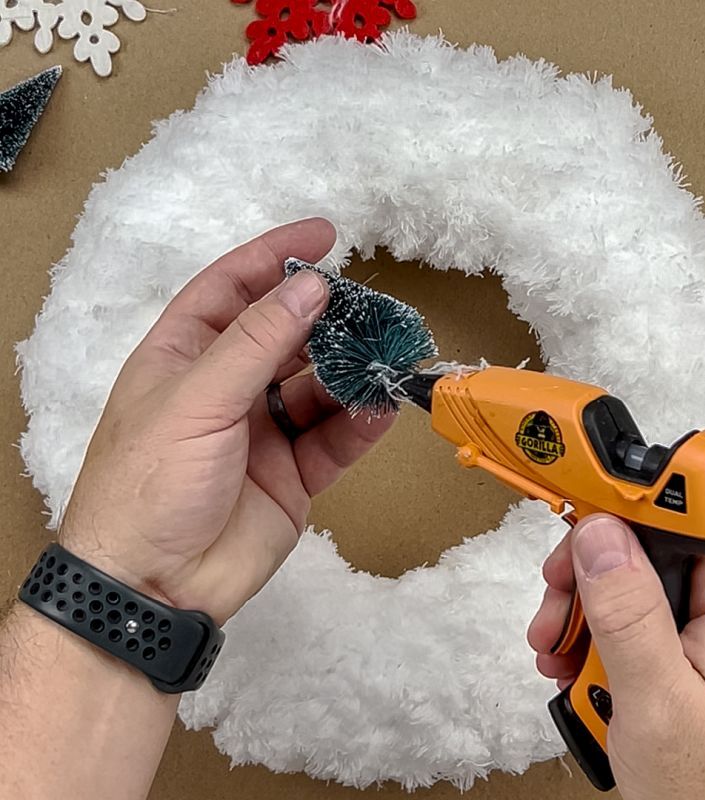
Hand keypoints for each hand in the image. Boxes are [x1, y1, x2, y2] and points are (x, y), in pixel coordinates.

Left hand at [60, 218, 393, 624]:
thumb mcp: (197, 399)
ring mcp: (262, 432)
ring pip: (318, 389)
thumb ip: (257, 342)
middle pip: (286, 337)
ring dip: (353, 374)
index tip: (325, 235)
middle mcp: (225, 387)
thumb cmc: (151, 482)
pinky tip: (381, 410)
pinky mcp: (292, 475)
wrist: (152, 588)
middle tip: (375, 307)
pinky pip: (333, 440)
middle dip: (328, 321)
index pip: (231, 289)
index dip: (274, 257)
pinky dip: (359, 426)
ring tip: (391, 358)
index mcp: (185, 356)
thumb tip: (310, 286)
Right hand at [528, 514, 704, 799]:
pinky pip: (653, 617)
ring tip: (563, 657)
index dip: (612, 517)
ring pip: (641, 585)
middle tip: (554, 621)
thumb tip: (599, 533)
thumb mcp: (655, 703)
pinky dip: (613, 639)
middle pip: (645, 553)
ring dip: (592, 619)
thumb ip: (627, 613)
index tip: (568, 532)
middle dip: (587, 586)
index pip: (670, 519)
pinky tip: (588, 667)